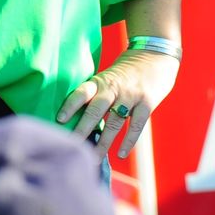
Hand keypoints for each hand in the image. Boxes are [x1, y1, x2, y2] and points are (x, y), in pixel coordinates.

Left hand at [57, 49, 177, 159]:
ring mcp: (131, 95)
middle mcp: (114, 88)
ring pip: (114, 122)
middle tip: (72, 146)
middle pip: (95, 110)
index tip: (59, 119)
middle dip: (83, 129)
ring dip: (104, 142)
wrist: (155, 55)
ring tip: (93, 158)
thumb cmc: (125, 71)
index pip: (82, 92)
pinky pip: (136, 125)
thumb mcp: (107, 77)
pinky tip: (120, 154)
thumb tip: (77, 121)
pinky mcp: (147, 103)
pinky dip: (128, 141)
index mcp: (100, 81)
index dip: (71, 105)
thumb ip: (96, 95)